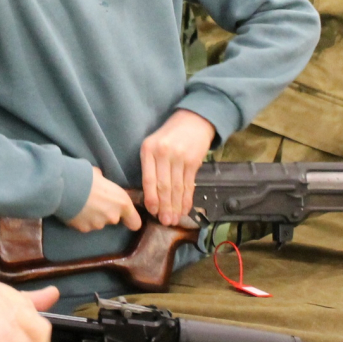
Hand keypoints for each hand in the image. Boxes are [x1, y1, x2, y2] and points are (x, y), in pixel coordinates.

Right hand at [66, 167, 143, 232]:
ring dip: (93, 216)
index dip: (130, 220)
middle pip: (113, 219)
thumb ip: (106, 185)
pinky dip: (81, 219)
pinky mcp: (84, 229)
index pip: (135, 223)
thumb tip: (102, 183)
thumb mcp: (101, 176)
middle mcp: (113, 217)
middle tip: (94, 201)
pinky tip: (75, 210)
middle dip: (106, 212)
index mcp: (122, 203)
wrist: (65, 186)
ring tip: (82, 204)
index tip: (125, 217)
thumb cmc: (86, 176)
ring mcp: (98, 225)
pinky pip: (85, 225)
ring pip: (98, 222)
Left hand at [140, 110, 214, 224]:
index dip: (151, 198)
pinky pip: (189, 184)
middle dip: (164, 207)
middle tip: (165, 222)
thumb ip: (150, 165)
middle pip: (164, 186)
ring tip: (174, 219)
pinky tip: (185, 209)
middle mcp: (164, 153)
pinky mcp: (194, 161)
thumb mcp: (153, 144)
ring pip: (177, 188)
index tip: (152, 212)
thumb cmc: (169, 135)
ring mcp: (180, 157)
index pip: (148, 179)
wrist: (193, 120)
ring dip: (175, 206)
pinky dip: (187, 199)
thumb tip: (150, 195)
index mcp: (149, 149)